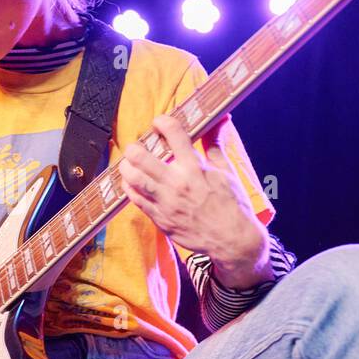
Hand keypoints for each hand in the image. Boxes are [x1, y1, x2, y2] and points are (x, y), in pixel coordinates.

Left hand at [119, 114, 272, 288]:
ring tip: (130, 163)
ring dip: (127, 166)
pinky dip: (130, 187)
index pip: (174, 135)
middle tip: (138, 146)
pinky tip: (132, 181)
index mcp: (195, 168)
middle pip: (142, 157)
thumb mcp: (227, 171)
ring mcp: (165, 202)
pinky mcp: (160, 218)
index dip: (163, 122)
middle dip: (136, 147)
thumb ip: (216, 144)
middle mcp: (177, 183)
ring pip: (133, 178)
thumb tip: (220, 119)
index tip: (160, 122)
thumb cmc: (231, 204)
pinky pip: (135, 199)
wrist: (231, 240)